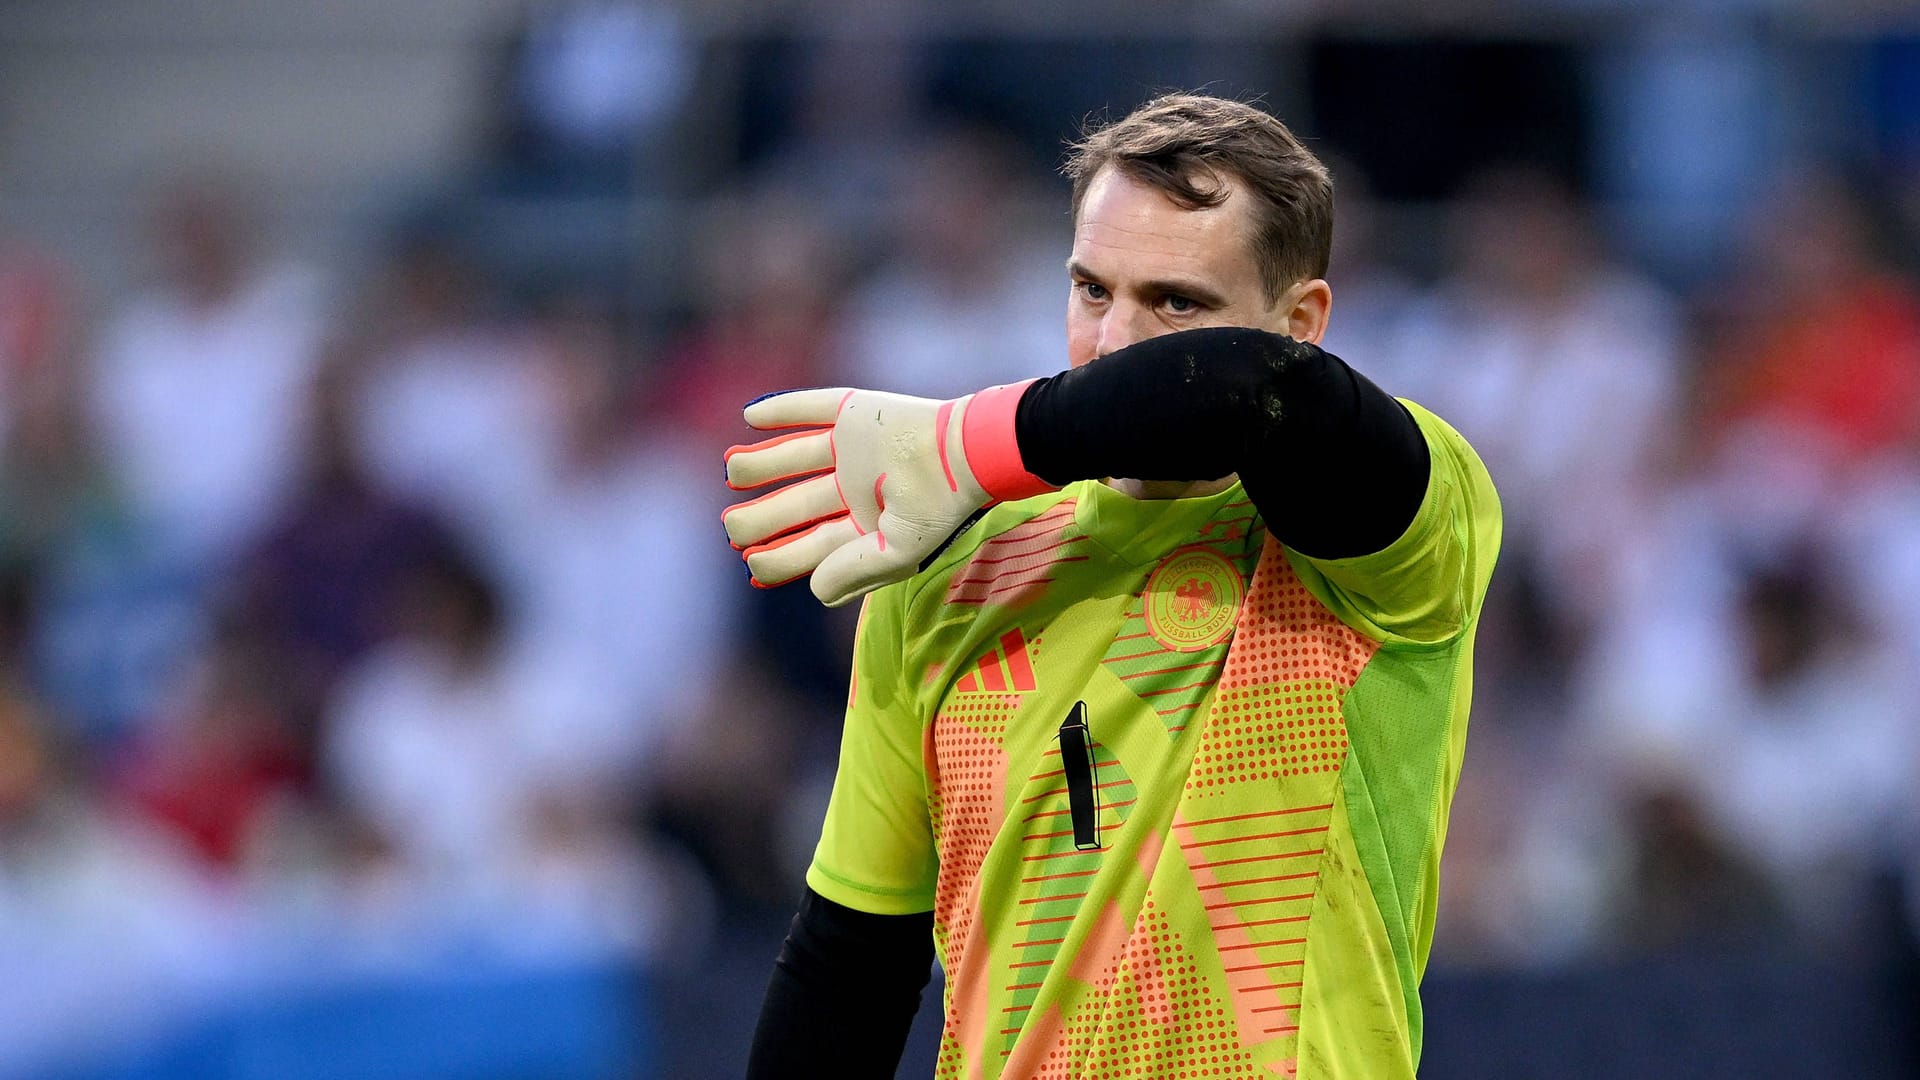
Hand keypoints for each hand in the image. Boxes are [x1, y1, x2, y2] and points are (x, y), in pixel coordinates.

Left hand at [722, 381, 1050, 606]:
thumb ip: (856, 573)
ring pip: (796, 456)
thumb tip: (814, 591)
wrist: (969, 451)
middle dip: (761, 517)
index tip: (752, 564)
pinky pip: (811, 409)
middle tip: (731, 526)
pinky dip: (781, 410)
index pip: (814, 544)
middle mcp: (854, 488)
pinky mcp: (857, 413)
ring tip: (732, 469)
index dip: (780, 557)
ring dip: (761, 463)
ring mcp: (854, 450)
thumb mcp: (901, 551)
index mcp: (866, 525)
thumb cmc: (940, 506)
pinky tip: (749, 416)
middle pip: (798, 503)